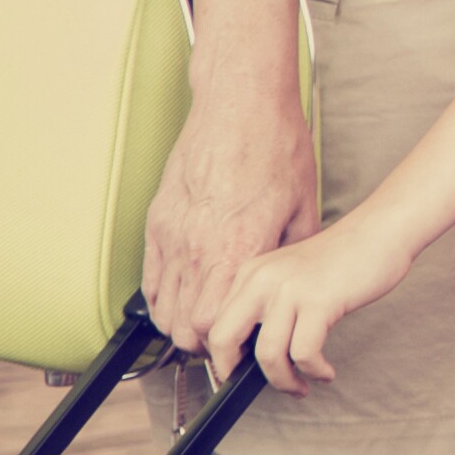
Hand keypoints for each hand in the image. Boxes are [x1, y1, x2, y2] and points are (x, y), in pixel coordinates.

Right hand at [138, 95, 320, 358]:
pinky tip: (183, 298)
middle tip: (224, 343)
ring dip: (180, 324)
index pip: (214, 325)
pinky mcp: (157, 221)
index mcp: (238, 249)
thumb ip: (292, 253)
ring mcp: (171, 234)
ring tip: (204, 324)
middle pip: (182, 325)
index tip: (241, 348)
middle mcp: (197, 248)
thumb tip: (296, 283)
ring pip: (161, 306)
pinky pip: (150, 277)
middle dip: (202, 344)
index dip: (226, 345)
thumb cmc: (276, 149)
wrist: (240, 105)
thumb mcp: (304, 206)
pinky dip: (162, 297)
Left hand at [204, 221, 415, 387]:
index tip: (239, 373)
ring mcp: (291, 290)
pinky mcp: (321, 301)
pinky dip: (315, 371)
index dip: (222, 357)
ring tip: (301, 385)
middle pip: (224, 340)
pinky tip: (325, 372)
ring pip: (268, 355)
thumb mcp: (291, 274)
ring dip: (284, 381)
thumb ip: (269, 303)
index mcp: (251, 272)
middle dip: (234, 373)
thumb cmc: (344, 257)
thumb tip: (255, 354)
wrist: (383, 230)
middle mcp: (263, 279)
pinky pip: (305, 353)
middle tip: (253, 387)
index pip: (215, 324)